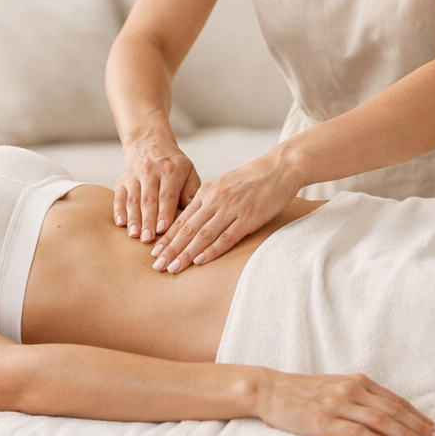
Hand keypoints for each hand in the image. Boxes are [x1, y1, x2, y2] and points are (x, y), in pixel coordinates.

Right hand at [114, 142, 199, 243]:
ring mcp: (134, 175)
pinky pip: (119, 196)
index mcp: (171, 170)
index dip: (165, 212)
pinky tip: (121, 223)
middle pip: (148, 199)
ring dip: (133, 219)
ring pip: (133, 199)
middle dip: (148, 220)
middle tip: (148, 239)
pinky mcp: (122, 180)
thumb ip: (191, 192)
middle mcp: (151, 171)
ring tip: (135, 235)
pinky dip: (119, 210)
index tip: (163, 229)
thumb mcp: (189, 172)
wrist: (150, 143)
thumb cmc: (174, 165)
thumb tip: (192, 214)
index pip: (167, 194)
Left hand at [151, 157, 292, 271]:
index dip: (167, 237)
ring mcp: (232, 209)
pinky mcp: (249, 217)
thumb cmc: (253, 179)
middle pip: (187, 229)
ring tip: (172, 267)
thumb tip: (194, 220)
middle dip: (170, 249)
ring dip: (186, 253)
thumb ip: (209, 202)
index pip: (182, 219)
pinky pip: (227, 237)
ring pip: (203, 234)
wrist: (280, 168)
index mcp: (207, 192)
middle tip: (157, 265)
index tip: (154, 252)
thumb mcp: (224, 185)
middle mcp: (215, 200)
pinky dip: (212, 250)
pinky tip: (200, 261)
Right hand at [255, 370, 434, 435]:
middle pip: (394, 409)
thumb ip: (358, 396)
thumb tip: (384, 412)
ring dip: (406, 434)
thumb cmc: (301, 392)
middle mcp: (351, 390)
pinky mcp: (324, 422)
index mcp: (356, 381)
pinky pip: (357, 432)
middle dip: (420, 426)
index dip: (418, 415)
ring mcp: (338, 405)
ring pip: (381, 420)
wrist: (268, 389)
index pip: (395, 400)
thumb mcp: (334, 388)